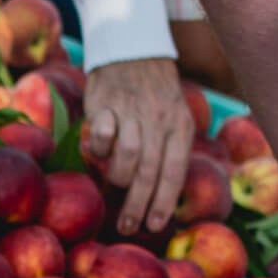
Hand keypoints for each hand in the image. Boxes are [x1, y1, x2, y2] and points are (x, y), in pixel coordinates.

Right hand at [83, 58, 193, 235]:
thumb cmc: (153, 96)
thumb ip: (169, 150)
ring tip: (114, 184)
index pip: (175, 171)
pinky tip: (98, 151)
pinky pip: (102, 135)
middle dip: (138, 204)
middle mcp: (159, 120)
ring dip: (118, 177)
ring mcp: (131, 111)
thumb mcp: (173, 117)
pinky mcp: (105, 104)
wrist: (132, 51)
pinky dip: (99, 149)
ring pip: (127, 155)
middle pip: (150, 170)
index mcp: (180, 126)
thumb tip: (161, 196)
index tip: (154, 225)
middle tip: (127, 226)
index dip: (164, 201)